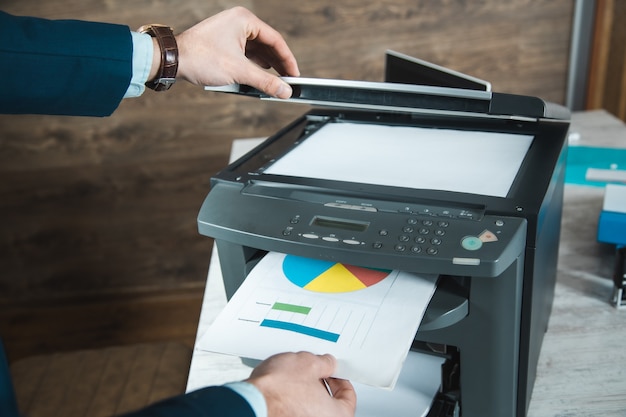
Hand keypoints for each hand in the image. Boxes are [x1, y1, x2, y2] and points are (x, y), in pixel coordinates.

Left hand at [173, 6, 299, 97]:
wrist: (173, 60)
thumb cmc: (200, 57)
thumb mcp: (239, 72)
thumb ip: (266, 81)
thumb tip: (284, 91)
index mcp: (244, 20)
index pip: (276, 40)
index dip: (288, 59)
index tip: (295, 75)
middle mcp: (238, 22)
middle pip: (267, 45)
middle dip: (277, 64)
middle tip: (287, 81)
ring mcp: (230, 32)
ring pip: (256, 51)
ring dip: (265, 67)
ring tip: (274, 82)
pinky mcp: (223, 42)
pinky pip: (245, 54)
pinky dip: (252, 66)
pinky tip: (257, 78)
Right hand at [246, 352, 355, 416]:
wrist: (250, 402)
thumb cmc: (277, 391)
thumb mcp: (308, 364)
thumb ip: (325, 363)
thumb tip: (328, 363)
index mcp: (337, 416)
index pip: (348, 398)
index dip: (340, 379)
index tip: (333, 372)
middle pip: (328, 404)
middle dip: (320, 385)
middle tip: (312, 371)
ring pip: (310, 408)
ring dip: (305, 393)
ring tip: (294, 377)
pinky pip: (294, 412)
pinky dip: (291, 402)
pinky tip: (283, 389)